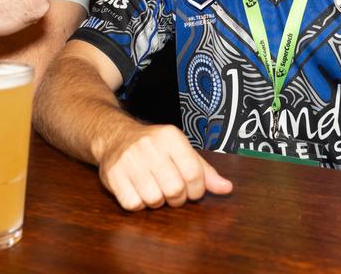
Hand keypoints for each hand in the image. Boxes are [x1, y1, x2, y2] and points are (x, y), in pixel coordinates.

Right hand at [98, 123, 232, 210]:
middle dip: (177, 198)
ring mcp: (129, 159)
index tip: (192, 190)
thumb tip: (227, 188)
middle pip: (175, 189)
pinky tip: (138, 191)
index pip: (194, 173)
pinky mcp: (113, 174)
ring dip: (157, 201)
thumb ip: (204, 171)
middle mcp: (150, 145)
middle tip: (172, 191)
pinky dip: (138, 204)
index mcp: (171, 137)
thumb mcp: (181, 151)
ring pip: (154, 199)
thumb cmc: (154, 148)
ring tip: (153, 189)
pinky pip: (133, 204)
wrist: (115, 137)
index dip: (197, 190)